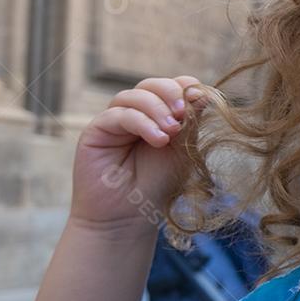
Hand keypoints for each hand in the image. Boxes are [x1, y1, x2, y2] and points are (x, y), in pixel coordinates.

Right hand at [70, 75, 208, 230]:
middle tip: (182, 115)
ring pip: (134, 95)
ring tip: (170, 133)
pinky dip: (142, 123)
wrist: (129, 215)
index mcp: (159, 114)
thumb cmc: (157, 184)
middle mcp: (136, 113)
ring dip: (157, 109)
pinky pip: (120, 114)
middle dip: (170, 94)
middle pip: (151, 85)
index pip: (172, 86)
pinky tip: (158, 140)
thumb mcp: (182, 149)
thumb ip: (190, 122)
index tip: (200, 100)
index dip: (185, 87)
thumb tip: (203, 92)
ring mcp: (115, 120)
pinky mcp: (97, 130)